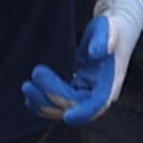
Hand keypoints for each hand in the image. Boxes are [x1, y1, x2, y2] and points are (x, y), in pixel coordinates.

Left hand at [22, 0, 142, 127]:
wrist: (115, 27)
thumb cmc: (114, 27)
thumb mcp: (110, 29)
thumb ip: (105, 40)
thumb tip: (97, 52)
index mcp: (111, 83)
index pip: (98, 104)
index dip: (83, 112)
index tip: (67, 116)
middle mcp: (99, 93)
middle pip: (75, 106)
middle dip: (52, 97)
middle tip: (33, 78)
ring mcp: (87, 93)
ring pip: (64, 107)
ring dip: (44, 102)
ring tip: (27, 87)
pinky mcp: (77, 89)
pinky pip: (60, 101)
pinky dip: (44, 102)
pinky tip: (30, 97)